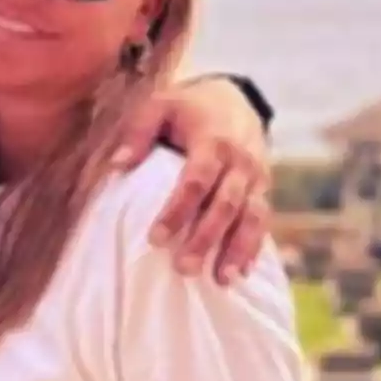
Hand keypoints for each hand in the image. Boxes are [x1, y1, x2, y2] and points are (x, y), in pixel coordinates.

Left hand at [114, 77, 270, 282]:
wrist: (235, 99)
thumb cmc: (186, 107)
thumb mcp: (159, 105)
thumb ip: (138, 132)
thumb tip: (117, 165)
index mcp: (213, 140)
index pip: (196, 181)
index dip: (177, 211)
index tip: (155, 239)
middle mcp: (241, 162)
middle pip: (225, 205)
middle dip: (206, 239)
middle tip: (183, 269)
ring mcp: (257, 178)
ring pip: (252, 218)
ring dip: (237, 250)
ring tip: (221, 281)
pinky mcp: (264, 190)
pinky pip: (263, 222)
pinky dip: (253, 248)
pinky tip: (241, 274)